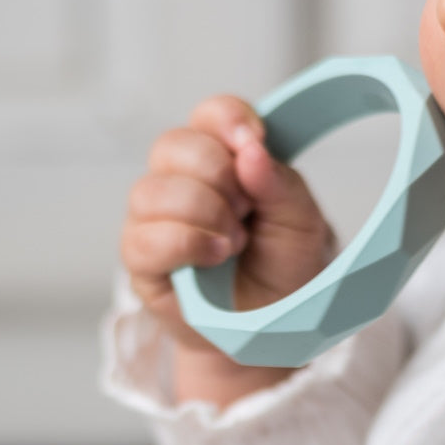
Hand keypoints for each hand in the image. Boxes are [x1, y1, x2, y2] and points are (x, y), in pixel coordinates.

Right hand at [121, 95, 335, 353]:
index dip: (228, 120)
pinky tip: (215, 256)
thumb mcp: (302, 224)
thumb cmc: (283, 271)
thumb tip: (251, 150)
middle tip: (247, 211)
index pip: (209, 115)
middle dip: (218, 174)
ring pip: (153, 190)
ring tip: (235, 243)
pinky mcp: (141, 261)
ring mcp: (155, 219)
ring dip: (203, 213)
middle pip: (173, 145)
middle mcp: (180, 181)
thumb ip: (281, 183)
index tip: (255, 142)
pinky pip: (143, 238)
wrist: (273, 329)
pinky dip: (185, 242)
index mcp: (221, 160)